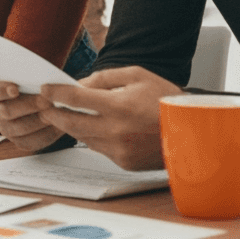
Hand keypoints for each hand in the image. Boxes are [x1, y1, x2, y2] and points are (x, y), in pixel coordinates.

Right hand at [0, 80, 64, 151]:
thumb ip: (31, 75)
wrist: (51, 101)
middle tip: (47, 101)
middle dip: (29, 105)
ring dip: (39, 120)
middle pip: (6, 111)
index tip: (15, 89)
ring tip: (55, 113)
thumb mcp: (35, 74)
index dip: (3, 91)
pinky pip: (31, 141)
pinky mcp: (21, 141)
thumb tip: (37, 77)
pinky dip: (46, 133)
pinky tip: (57, 125)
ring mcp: (7, 128)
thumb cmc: (40, 84)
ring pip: (18, 128)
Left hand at [37, 66, 181, 170]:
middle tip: (44, 106)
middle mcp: (116, 131)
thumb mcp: (137, 76)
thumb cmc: (167, 100)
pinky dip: (91, 136)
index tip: (45, 89)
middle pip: (70, 122)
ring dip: (70, 126)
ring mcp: (119, 150)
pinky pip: (98, 147)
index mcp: (119, 107)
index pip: (75, 99)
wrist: (194, 133)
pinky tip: (94, 126)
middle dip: (52, 113)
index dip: (55, 93)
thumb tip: (79, 85)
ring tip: (64, 114)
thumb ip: (104, 78)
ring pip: (82, 137)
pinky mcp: (124, 162)